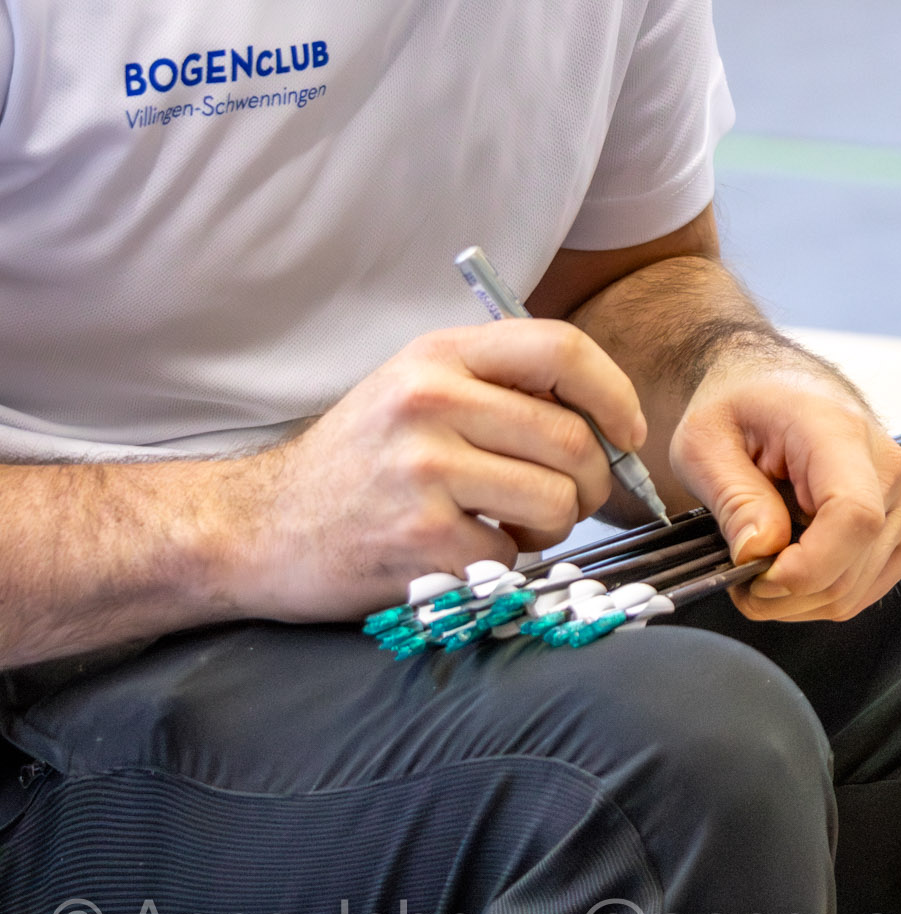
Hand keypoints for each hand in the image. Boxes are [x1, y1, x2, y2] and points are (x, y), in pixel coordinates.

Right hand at [228, 321, 646, 620]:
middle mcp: (431, 401)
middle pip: (573, 438)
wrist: (261, 527)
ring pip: (557, 501)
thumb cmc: (357, 460)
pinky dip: (508, 565)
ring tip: (516, 527)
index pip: (560, 348)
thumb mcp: (415, 389)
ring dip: (555, 527)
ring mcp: (425, 471)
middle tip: (575, 499)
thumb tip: (604, 411)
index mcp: (438, 354)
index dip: (614, 391)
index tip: (627, 429)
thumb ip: (497, 385)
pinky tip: (470, 554)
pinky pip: (514, 556)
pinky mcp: (422, 539)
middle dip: (593, 480)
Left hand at [668, 354, 900, 621]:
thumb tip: (758, 553)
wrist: (775, 385)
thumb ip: (733, 497)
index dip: (806, 567)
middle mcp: (888, 464)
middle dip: (783, 593)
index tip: (756, 577)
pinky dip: (821, 594)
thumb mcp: (704, 441)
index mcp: (837, 430)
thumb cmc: (740, 406)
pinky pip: (867, 589)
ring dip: (797, 599)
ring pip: (855, 591)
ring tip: (759, 565)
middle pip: (849, 567)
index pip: (852, 516)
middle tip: (737, 575)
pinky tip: (792, 565)